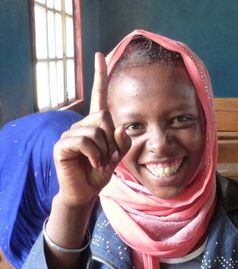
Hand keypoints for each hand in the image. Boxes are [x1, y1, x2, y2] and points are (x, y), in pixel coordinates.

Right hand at [53, 53, 130, 208]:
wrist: (86, 191)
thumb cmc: (100, 171)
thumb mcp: (117, 156)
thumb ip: (123, 142)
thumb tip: (120, 126)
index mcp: (95, 124)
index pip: (98, 95)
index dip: (99, 75)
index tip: (100, 55)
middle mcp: (81, 125)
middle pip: (104, 116)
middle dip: (112, 140)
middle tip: (108, 157)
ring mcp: (70, 134)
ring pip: (96, 131)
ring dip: (104, 151)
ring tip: (99, 163)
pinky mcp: (62, 145)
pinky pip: (85, 141)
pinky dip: (95, 155)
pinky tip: (92, 164)